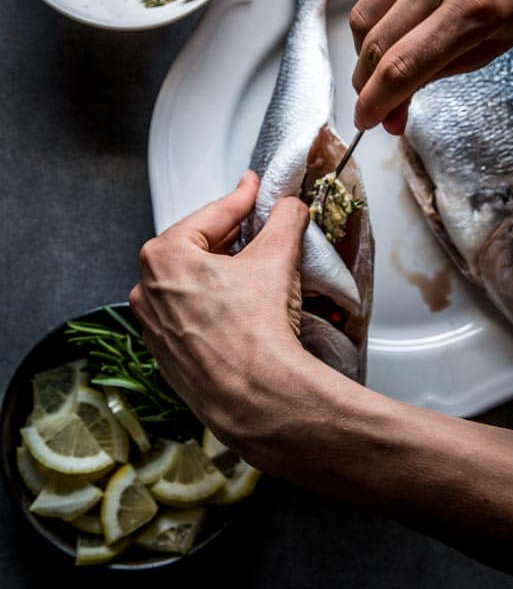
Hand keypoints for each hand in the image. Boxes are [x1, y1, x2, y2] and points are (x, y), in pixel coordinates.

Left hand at [129, 171, 310, 460]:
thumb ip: (284, 220)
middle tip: (259, 228)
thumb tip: (289, 207)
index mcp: (163, 256)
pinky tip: (241, 309)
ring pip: (192, 283)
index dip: (241, 199)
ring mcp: (153, 326)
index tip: (253, 189)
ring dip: (222, 272)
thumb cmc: (256, 332)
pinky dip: (213, 304)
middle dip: (231, 237)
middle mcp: (147, 290)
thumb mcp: (277, 258)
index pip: (212, 216)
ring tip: (256, 270)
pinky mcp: (166, 355)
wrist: (256, 399)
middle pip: (197, 248)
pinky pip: (190, 315)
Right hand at [350, 0, 512, 133]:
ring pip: (362, 17)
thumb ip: (432, 79)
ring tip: (381, 62)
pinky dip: (372, 17)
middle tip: (374, 98)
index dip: (376, 101)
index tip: (366, 119)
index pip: (402, 66)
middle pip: (375, 44)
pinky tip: (392, 24)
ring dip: (363, 51)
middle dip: (366, 82)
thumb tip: (389, 113)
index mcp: (473, 9)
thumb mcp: (487, 50)